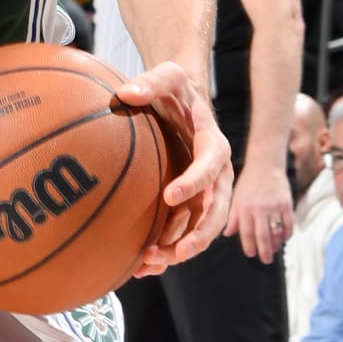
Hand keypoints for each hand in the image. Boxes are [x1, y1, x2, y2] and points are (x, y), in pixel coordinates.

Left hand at [113, 65, 232, 273]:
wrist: (180, 103)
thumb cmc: (175, 90)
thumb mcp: (168, 76)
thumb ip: (151, 81)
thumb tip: (125, 93)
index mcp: (214, 145)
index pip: (211, 165)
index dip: (194, 182)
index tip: (170, 195)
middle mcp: (216, 175)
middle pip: (216, 210)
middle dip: (200, 234)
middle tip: (178, 251)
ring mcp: (204, 193)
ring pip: (200, 228)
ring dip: (180, 249)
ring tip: (153, 263)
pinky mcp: (189, 204)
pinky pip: (183, 232)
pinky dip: (167, 249)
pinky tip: (142, 265)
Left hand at [227, 157, 294, 262]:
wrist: (265, 164)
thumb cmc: (248, 182)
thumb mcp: (236, 198)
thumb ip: (232, 217)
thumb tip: (227, 235)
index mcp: (243, 208)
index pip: (245, 233)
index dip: (249, 246)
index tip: (251, 254)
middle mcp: (258, 209)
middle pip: (262, 236)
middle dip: (264, 252)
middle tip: (266, 260)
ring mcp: (273, 206)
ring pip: (276, 232)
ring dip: (276, 244)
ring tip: (274, 250)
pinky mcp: (286, 203)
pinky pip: (288, 224)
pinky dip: (287, 233)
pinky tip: (284, 238)